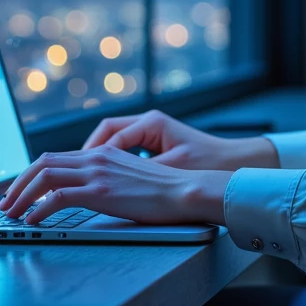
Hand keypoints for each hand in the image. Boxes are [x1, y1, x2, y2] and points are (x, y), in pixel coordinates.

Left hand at [0, 145, 230, 226]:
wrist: (187, 190)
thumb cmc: (166, 191)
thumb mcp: (131, 179)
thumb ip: (108, 181)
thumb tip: (88, 195)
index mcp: (103, 153)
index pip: (55, 157)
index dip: (31, 173)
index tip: (19, 190)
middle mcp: (96, 157)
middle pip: (42, 163)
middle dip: (18, 183)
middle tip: (6, 202)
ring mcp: (97, 173)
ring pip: (44, 177)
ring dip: (21, 196)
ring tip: (12, 213)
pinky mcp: (101, 191)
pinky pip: (57, 197)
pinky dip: (38, 209)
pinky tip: (32, 221)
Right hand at [81, 108, 275, 171]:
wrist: (235, 164)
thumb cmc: (209, 163)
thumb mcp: (173, 169)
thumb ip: (141, 172)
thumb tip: (113, 182)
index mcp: (151, 123)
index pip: (110, 133)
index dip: (93, 153)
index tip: (82, 171)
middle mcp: (148, 122)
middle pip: (105, 132)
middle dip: (88, 152)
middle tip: (71, 173)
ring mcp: (150, 132)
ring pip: (111, 140)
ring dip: (97, 157)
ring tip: (83, 176)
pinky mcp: (154, 144)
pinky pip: (123, 149)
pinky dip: (111, 161)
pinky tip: (104, 178)